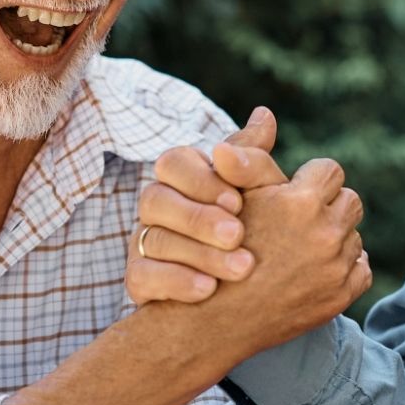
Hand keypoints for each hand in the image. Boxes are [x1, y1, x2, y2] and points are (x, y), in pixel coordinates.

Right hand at [128, 107, 296, 302]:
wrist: (241, 287)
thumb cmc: (253, 225)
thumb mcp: (259, 193)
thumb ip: (255, 161)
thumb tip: (265, 115)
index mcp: (181, 177)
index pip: (173, 162)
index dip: (201, 181)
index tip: (238, 202)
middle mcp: (156, 206)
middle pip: (155, 199)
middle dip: (199, 218)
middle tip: (238, 234)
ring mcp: (143, 241)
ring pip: (152, 240)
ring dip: (198, 254)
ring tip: (241, 267)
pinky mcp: (140, 278)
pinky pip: (143, 277)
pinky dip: (176, 282)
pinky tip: (208, 289)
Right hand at [181, 157, 369, 352]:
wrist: (209, 318)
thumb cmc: (212, 247)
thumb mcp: (229, 195)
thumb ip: (253, 156)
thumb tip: (266, 113)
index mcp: (302, 202)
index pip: (329, 170)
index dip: (308, 180)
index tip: (292, 193)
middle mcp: (327, 234)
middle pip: (348, 201)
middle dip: (327, 206)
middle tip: (299, 219)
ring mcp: (337, 267)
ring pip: (353, 235)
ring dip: (333, 237)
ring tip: (300, 246)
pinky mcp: (343, 294)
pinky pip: (360, 268)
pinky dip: (342, 267)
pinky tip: (311, 268)